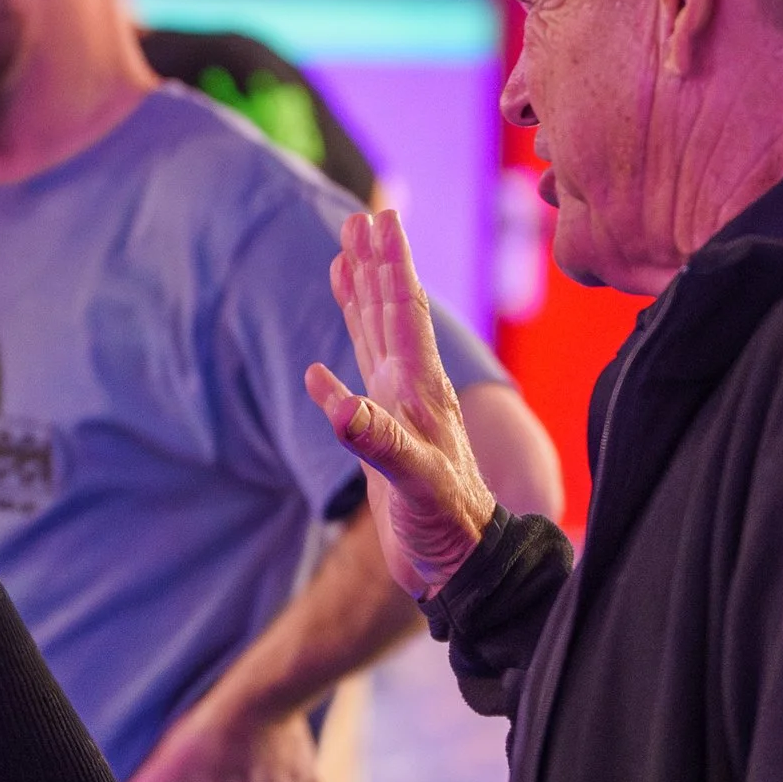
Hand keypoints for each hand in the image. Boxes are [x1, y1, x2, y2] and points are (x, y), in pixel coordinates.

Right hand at [306, 210, 499, 597]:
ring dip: (363, 297)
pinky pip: (360, 386)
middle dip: (378, 264)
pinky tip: (322, 362)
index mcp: (421, 391)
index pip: (405, 313)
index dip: (392, 266)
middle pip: (392, 313)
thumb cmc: (445, 526)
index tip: (380, 218)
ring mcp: (399, 413)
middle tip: (363, 216)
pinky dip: (341, 365)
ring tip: (348, 256)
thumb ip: (377, 440)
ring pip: (377, 339)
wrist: (460, 564)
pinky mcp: (385, 439)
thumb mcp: (414, 483)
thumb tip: (335, 399)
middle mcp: (412, 391)